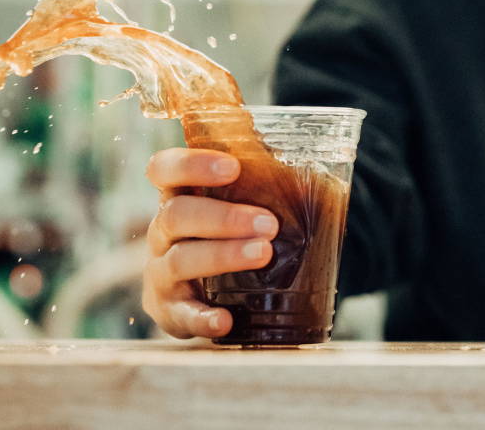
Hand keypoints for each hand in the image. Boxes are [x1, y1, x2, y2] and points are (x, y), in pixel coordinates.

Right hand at [142, 148, 278, 338]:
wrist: (209, 293)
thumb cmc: (232, 237)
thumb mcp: (243, 207)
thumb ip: (269, 186)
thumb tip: (324, 178)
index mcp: (178, 196)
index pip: (164, 168)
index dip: (191, 164)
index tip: (232, 167)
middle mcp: (162, 232)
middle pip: (176, 215)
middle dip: (223, 217)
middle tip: (268, 223)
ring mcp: (160, 273)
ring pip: (180, 260)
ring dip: (223, 256)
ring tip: (262, 254)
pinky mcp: (169, 311)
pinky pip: (182, 315)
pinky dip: (203, 318)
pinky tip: (226, 320)